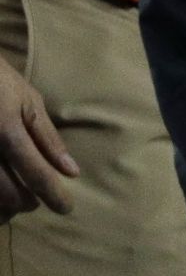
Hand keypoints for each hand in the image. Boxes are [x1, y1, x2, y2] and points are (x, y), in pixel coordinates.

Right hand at [0, 54, 77, 221]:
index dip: (54, 195)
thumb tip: (70, 170)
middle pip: (9, 195)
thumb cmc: (1, 83)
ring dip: (6, 208)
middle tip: (38, 200)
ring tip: (18, 202)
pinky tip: (0, 199)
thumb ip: (48, 138)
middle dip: (28, 203)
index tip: (67, 208)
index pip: (36, 173)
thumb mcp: (29, 102)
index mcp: (8, 132)